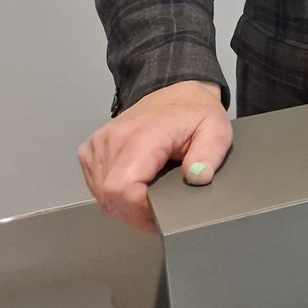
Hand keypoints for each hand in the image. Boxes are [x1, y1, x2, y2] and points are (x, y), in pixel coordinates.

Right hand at [78, 80, 232, 232]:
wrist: (176, 94)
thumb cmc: (194, 112)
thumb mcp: (216, 130)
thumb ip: (209, 155)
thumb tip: (197, 177)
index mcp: (141, 136)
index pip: (122, 189)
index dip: (140, 210)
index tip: (161, 212)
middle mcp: (112, 140)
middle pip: (110, 198)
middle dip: (136, 213)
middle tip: (162, 210)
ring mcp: (97, 145)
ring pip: (101, 195)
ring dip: (125, 205)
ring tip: (151, 197)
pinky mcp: (90, 151)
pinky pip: (96, 186)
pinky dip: (114, 195)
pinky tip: (135, 188)